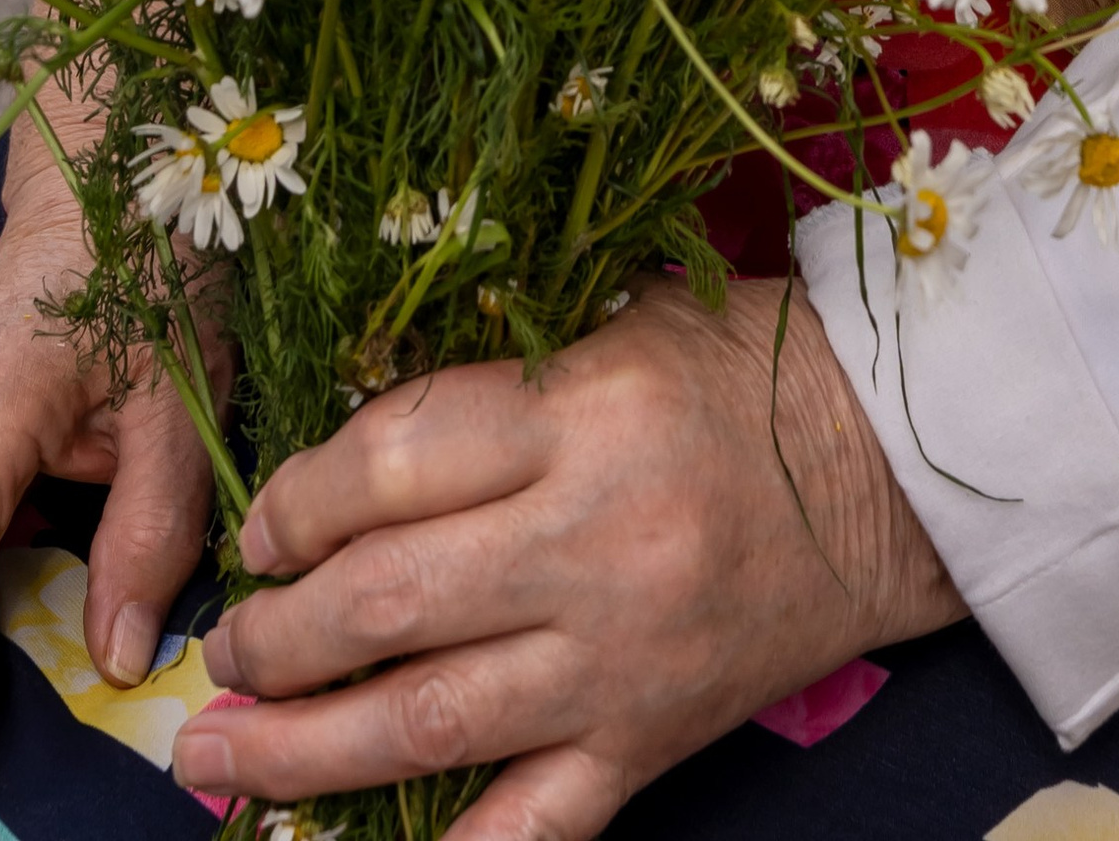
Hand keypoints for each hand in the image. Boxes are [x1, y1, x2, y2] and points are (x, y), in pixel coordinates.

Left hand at [172, 274, 959, 838]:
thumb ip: (494, 385)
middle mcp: (591, 541)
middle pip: (385, 600)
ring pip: (425, 723)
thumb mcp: (620, 327)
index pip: (388, 460)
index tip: (262, 525)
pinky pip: (526, 828)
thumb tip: (346, 456)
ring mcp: (619, 659)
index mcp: (581, 412)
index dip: (295, 499)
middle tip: (226, 646)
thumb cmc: (750, 369)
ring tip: (220, 754)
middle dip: (276, 634)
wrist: (898, 466)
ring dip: (300, 748)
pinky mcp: (650, 742)